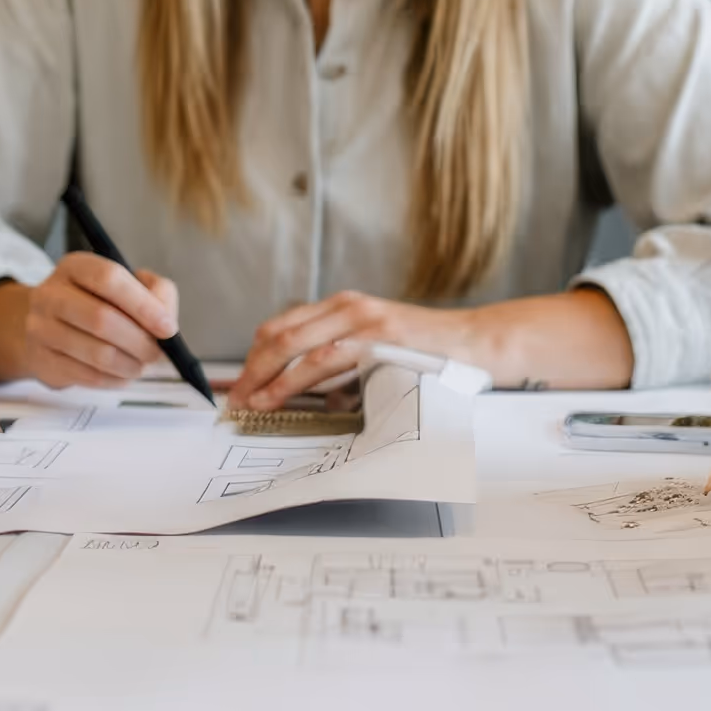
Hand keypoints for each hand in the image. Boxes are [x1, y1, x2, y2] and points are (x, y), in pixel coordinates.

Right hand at [0, 254, 180, 387]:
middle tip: (157, 353)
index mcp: (75, 267)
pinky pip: (87, 376)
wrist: (47, 328)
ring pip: (97, 353)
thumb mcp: (126, 284)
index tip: (167, 327)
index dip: (142, 305)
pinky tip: (123, 374)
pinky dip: (115, 379)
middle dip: (140, 341)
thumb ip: (155, 291)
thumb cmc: (96, 304)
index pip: (109, 278)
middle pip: (101, 318)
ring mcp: (41, 328)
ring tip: (142, 364)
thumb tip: (165, 318)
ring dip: (130, 364)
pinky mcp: (43, 360)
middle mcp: (51, 294)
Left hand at [230, 291, 471, 410]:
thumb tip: (313, 396)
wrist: (477, 344)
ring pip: (293, 345)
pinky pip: (322, 359)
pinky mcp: (375, 339)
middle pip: (278, 334)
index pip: (283, 326)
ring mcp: (361, 320)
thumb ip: (345, 365)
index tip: (238, 384)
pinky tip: (276, 397)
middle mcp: (348, 307)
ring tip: (247, 403)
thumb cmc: (430, 354)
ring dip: (262, 377)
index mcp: (345, 307)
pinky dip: (291, 381)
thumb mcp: (378, 351)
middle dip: (250, 369)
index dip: (254, 356)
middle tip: (233, 399)